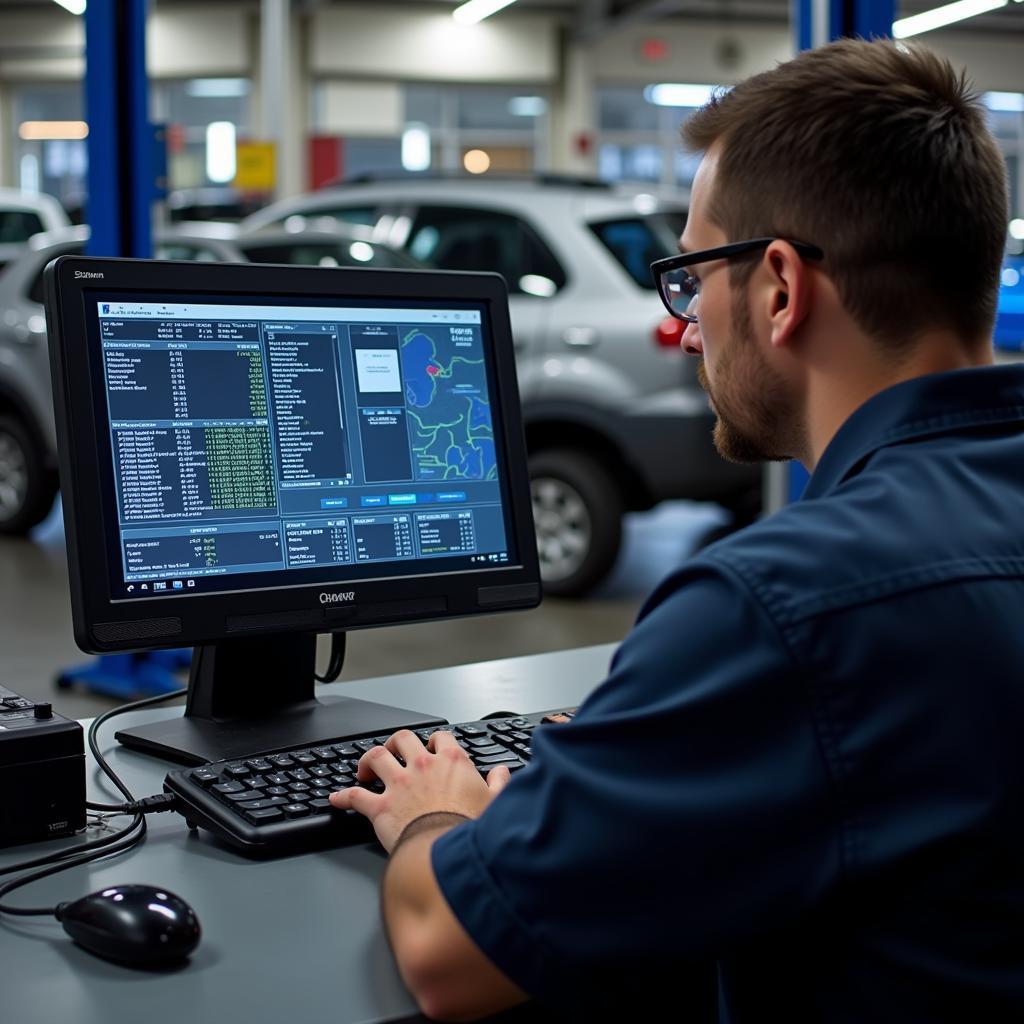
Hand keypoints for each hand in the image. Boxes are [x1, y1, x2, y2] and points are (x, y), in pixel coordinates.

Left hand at [329, 729, 511, 853]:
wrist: (447, 854)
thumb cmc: (471, 831)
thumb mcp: (496, 804)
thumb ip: (499, 784)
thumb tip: (503, 773)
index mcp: (451, 762)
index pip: (440, 737)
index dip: (434, 741)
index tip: (432, 748)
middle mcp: (422, 766)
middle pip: (402, 738)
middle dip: (395, 742)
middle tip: (393, 751)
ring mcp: (398, 784)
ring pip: (375, 757)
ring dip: (367, 760)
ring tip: (365, 768)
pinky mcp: (380, 807)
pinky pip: (355, 796)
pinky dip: (343, 796)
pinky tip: (336, 799)